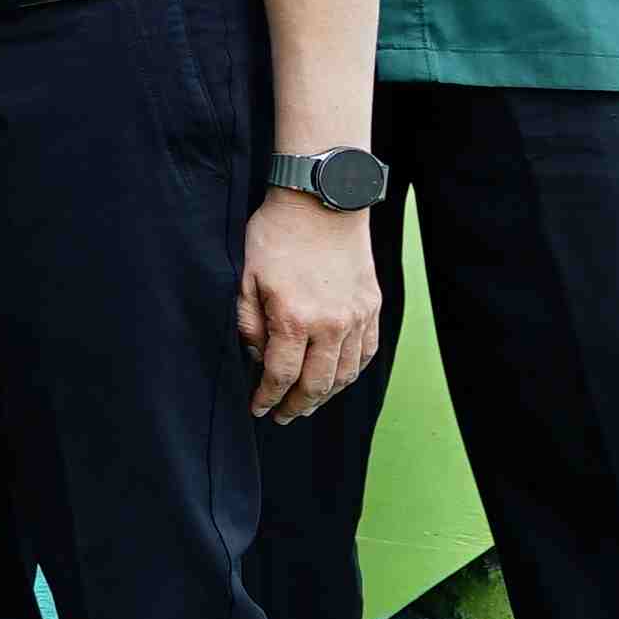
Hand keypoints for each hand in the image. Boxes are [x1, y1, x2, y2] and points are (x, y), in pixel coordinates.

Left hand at [239, 190, 383, 421]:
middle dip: (297, 406)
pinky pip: (366, 353)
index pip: (280, 376)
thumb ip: (249, 323)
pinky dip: (352, 373)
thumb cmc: (277, 235)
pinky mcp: (372, 307)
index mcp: (294, 319)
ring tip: (308, 404)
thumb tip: (258, 357)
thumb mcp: (246, 277)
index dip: (267, 398)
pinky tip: (338, 378)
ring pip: (345, 374)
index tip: (258, 410)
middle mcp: (331, 324)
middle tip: (283, 417)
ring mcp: (357, 317)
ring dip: (326, 395)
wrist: (323, 201)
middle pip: (316, 384)